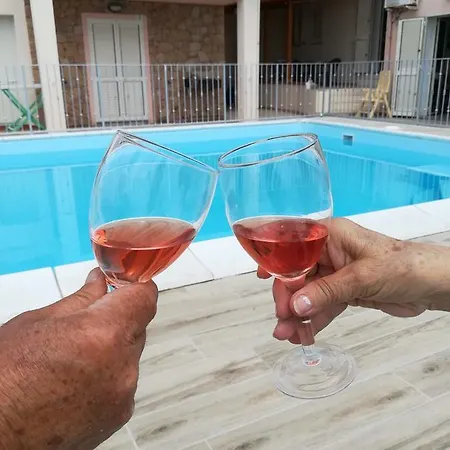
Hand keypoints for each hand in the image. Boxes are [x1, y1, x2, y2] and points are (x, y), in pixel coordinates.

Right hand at [0, 269, 157, 449]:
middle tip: (83, 325)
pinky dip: (106, 376)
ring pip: (128, 355)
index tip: (123, 286)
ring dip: (110, 351)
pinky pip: (122, 382)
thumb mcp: (38, 323)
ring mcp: (123, 393)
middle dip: (115, 320)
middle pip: (136, 327)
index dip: (135, 287)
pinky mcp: (119, 415)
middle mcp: (123, 365)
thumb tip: (101, 282)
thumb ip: (81, 299)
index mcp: (104, 333)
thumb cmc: (4, 379)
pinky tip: (74, 383)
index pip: (145, 297)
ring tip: (71, 360)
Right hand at [262, 218, 449, 344]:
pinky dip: (313, 320)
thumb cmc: (402, 266)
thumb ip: (326, 291)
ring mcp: (335, 273)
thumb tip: (295, 305)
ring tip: (288, 336)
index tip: (263, 276)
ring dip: (297, 314)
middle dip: (288, 298)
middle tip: (283, 319)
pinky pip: (322, 305)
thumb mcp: (361, 277)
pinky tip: (305, 334)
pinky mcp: (344, 291)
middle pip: (297, 274)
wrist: (431, 285)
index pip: (294, 245)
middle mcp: (329, 251)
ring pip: (307, 293)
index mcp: (330, 235)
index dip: (276, 259)